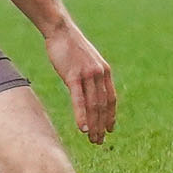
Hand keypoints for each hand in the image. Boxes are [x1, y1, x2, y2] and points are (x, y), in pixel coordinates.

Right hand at [44, 19, 116, 143]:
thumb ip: (92, 76)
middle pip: (103, 106)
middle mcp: (100, 74)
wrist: (61, 31)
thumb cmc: (71, 47)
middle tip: (99, 141)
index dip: (111, 116)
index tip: (110, 129)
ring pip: (93, 105)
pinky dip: (81, 115)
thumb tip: (90, 91)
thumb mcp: (87, 62)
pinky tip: (82, 128)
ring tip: (92, 139)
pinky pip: (79, 99)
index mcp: (105, 72)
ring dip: (93, 125)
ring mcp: (88, 75)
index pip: (111, 99)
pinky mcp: (73, 75)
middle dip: (101, 125)